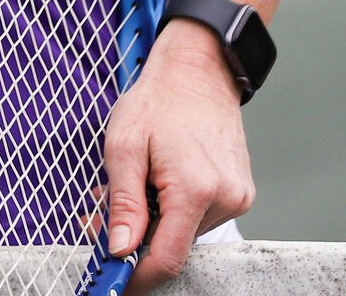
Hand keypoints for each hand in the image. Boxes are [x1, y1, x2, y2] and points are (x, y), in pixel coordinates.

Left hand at [103, 20, 252, 292]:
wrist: (198, 70)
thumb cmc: (158, 101)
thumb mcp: (123, 147)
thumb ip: (122, 204)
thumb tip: (119, 249)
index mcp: (195, 190)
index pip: (167, 259)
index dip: (137, 275)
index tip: (115, 280)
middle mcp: (225, 198)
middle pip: (174, 244)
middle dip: (136, 234)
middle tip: (104, 207)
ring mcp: (238, 197)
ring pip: (186, 231)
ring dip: (156, 218)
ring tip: (139, 179)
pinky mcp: (241, 193)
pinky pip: (201, 216)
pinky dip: (176, 207)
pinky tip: (163, 177)